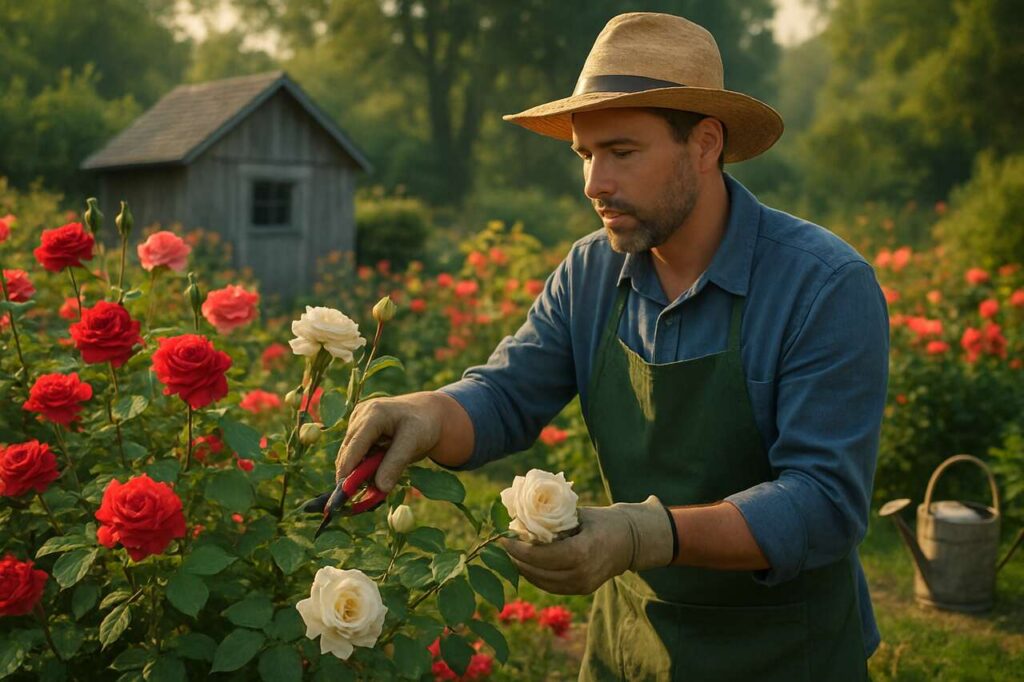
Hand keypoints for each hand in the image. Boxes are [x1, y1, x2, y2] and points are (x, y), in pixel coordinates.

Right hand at [334, 391, 445, 491]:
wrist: (427, 414)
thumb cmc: (423, 425)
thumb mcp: (413, 443)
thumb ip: (395, 464)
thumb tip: (380, 488)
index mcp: (373, 414)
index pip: (354, 447)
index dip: (347, 471)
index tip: (345, 495)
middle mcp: (360, 415)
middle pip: (348, 452)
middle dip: (354, 475)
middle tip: (365, 497)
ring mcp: (357, 421)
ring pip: (350, 454)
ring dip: (360, 471)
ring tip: (380, 480)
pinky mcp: (358, 429)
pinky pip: (356, 453)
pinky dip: (364, 465)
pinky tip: (380, 468)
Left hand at [500, 495, 674, 594]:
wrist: (631, 541)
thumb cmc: (604, 521)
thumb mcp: (579, 514)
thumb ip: (553, 519)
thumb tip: (521, 516)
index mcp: (582, 552)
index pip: (541, 556)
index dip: (519, 551)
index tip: (503, 539)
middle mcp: (582, 573)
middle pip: (539, 572)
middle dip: (516, 560)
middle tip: (502, 546)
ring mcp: (583, 585)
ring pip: (543, 583)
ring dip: (524, 570)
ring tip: (510, 555)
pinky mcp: (583, 589)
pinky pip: (552, 586)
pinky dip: (537, 576)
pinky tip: (526, 564)